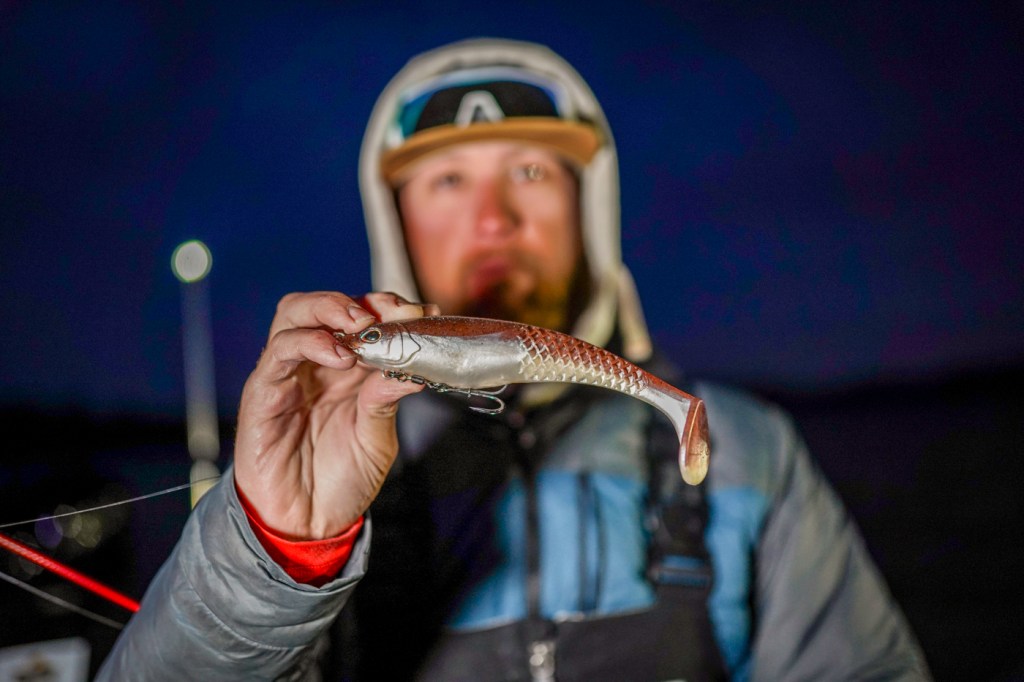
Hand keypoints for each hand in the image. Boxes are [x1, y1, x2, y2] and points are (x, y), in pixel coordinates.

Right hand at [233, 291, 437, 538]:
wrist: (307, 525)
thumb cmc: (341, 480)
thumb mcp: (377, 438)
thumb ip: (387, 398)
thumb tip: (415, 365)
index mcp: (347, 370)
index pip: (361, 317)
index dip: (388, 307)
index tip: (421, 313)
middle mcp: (315, 365)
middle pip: (323, 306)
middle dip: (356, 301)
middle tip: (386, 314)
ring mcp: (288, 375)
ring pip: (294, 314)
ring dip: (330, 310)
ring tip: (361, 328)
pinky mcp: (264, 392)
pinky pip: (279, 351)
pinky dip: (310, 342)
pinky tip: (338, 356)